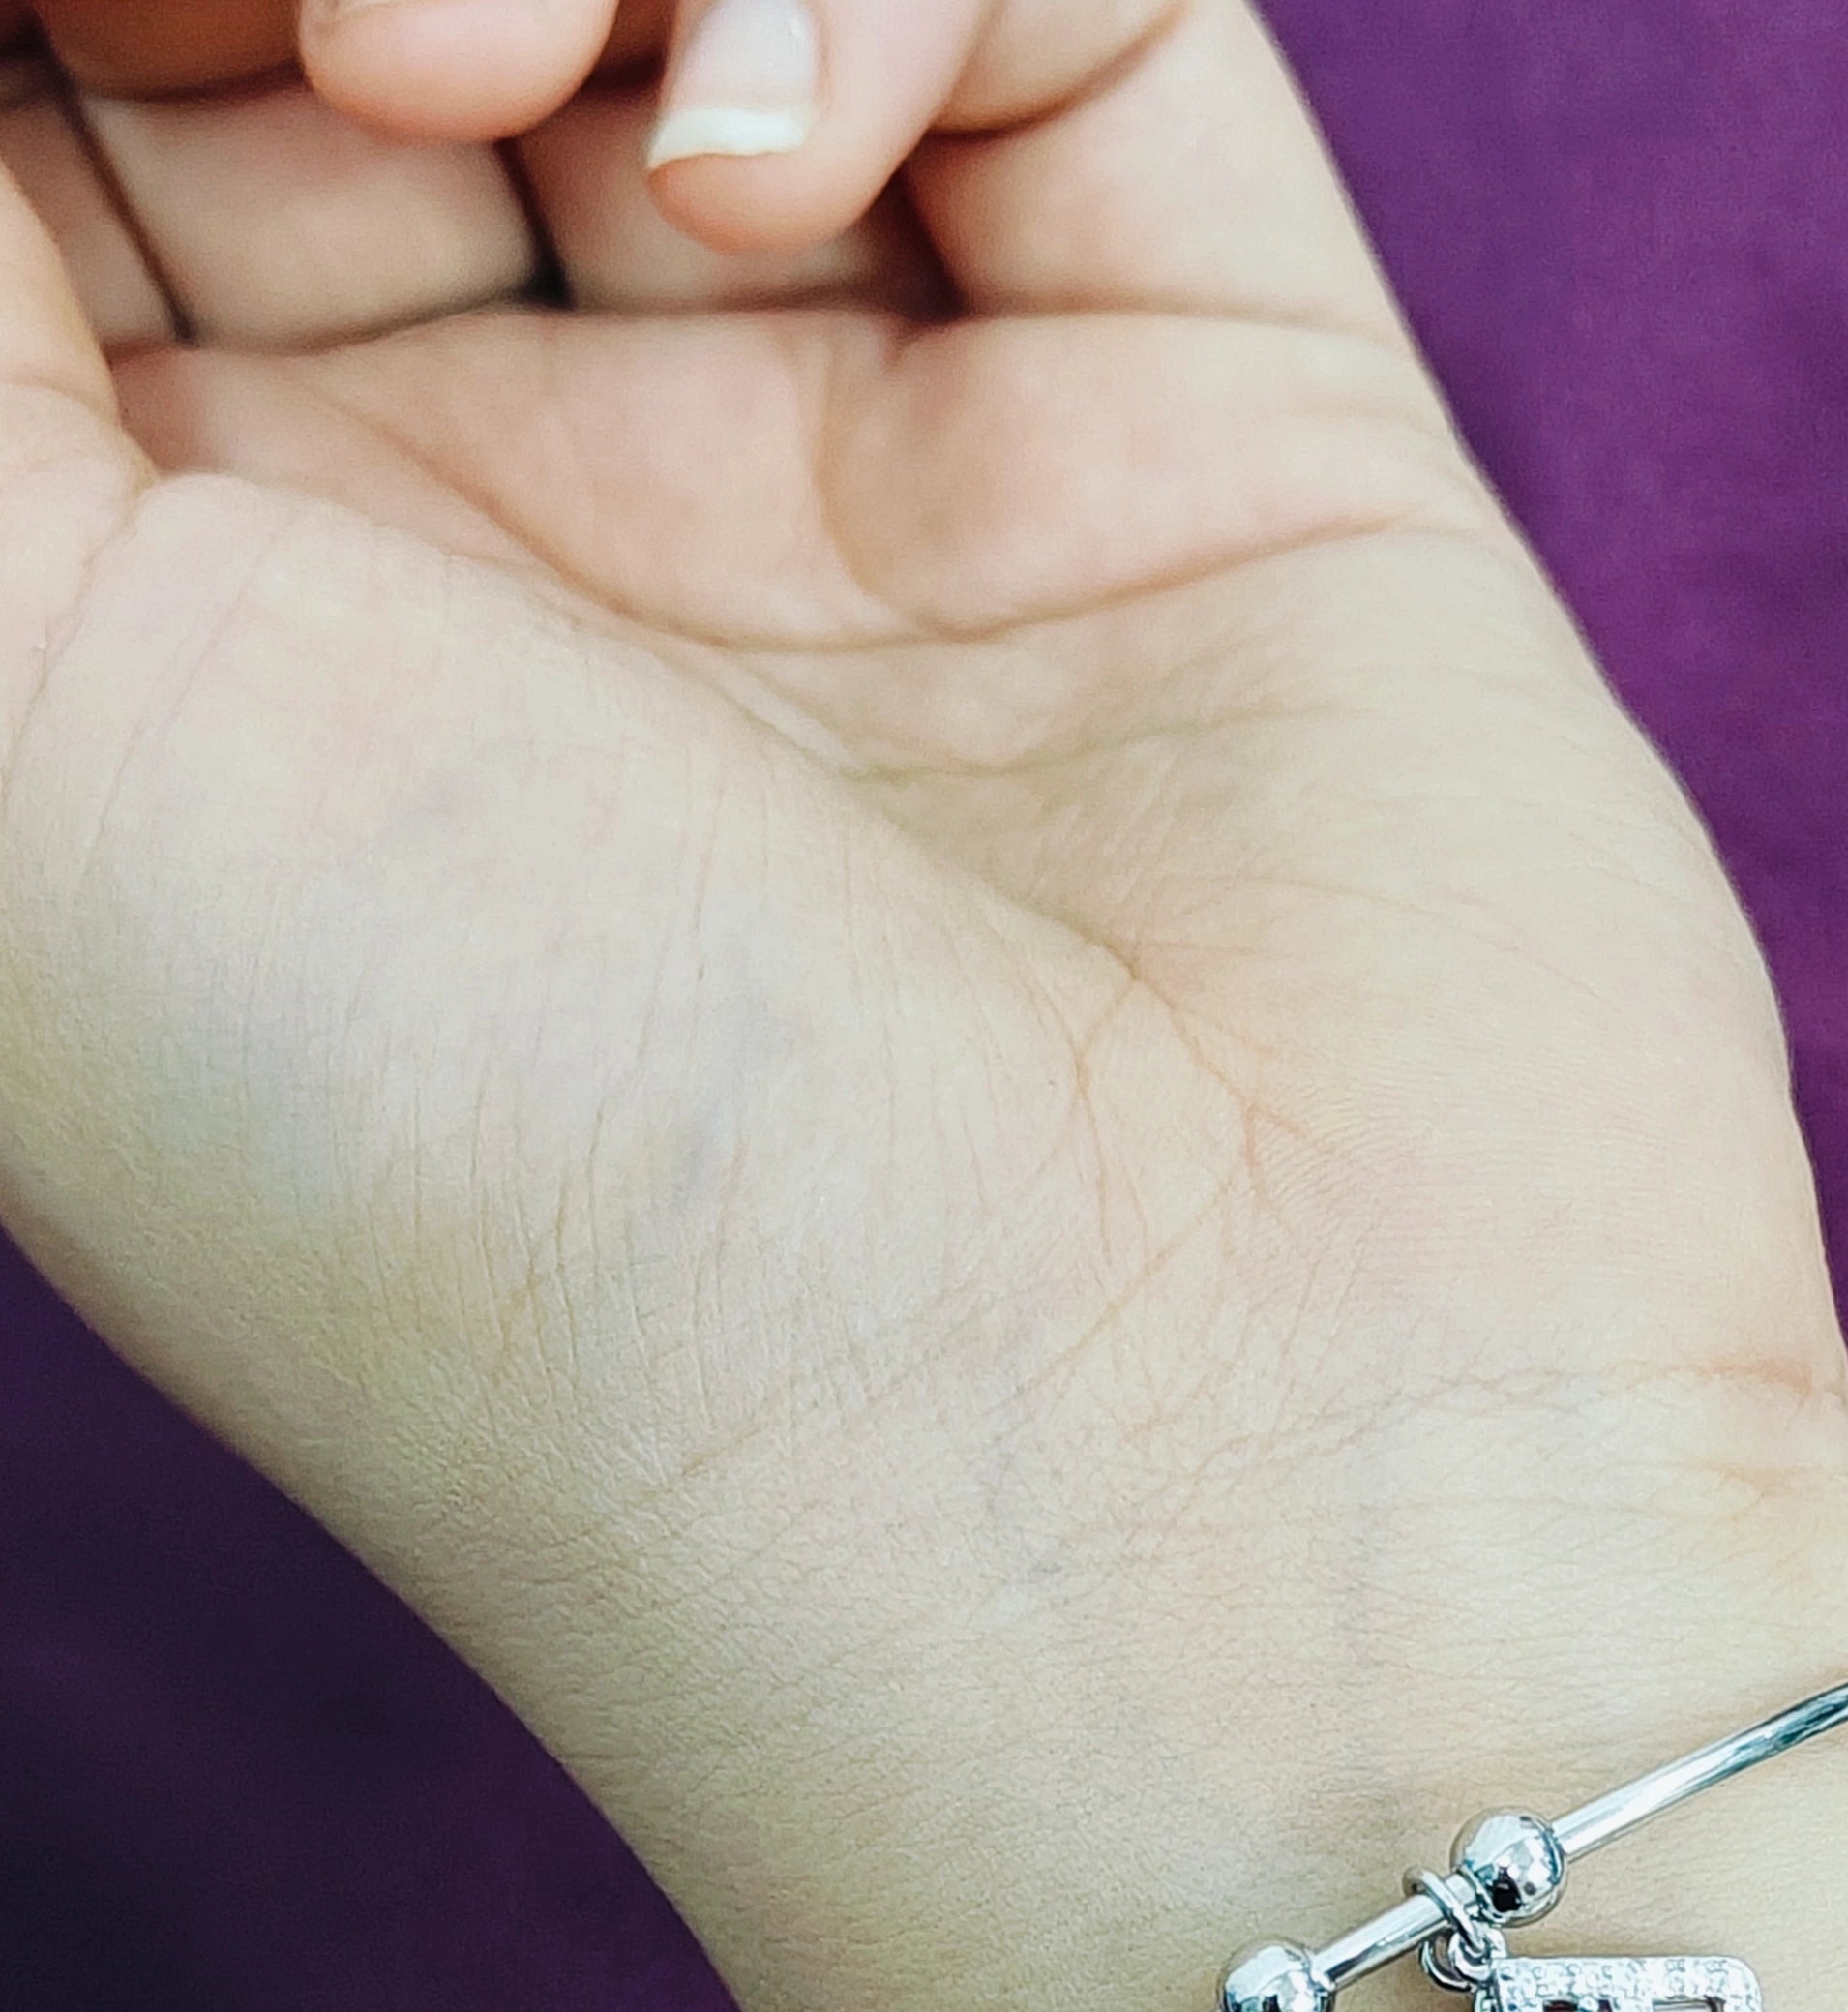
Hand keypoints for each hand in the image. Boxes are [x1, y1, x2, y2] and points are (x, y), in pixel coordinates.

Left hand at [0, 0, 1847, 2011]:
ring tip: (487, 79)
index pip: (42, 133)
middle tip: (309, 46)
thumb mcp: (1, 744)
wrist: (1175, 1523)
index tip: (94, 63)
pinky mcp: (1221, 432)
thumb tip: (11, 46)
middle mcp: (515, 554)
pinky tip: (778, 178)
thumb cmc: (522, 1222)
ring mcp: (881, 484)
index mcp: (180, 661)